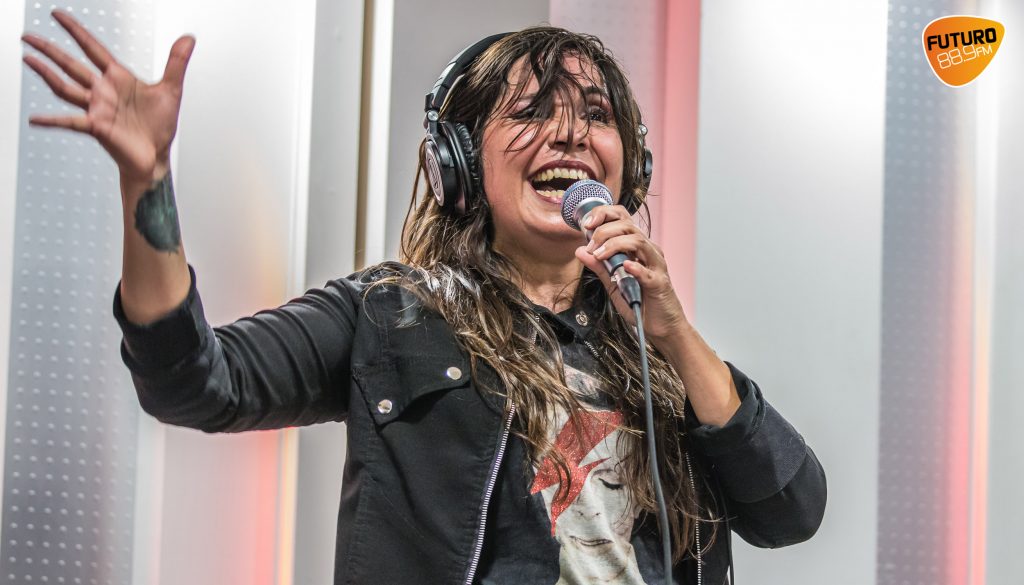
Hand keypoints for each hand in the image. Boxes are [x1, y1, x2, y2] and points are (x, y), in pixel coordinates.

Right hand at [21, 10, 195, 186]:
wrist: (157, 156)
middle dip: (49, 49)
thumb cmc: (160, 126)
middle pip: (71, 64)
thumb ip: (176, 63)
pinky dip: (52, 121)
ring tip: (27, 58)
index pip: (92, 48)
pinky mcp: (96, 127)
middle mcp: (103, 91)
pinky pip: (70, 122)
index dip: (75, 31)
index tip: (57, 15)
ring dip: (46, 74)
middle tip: (27, 35)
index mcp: (118, 78)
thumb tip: (188, 38)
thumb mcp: (171, 90)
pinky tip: (34, 119)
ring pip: (65, 87)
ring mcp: (97, 108)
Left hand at [573, 205, 689, 346]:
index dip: (604, 214)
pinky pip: (648, 271)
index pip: (623, 219)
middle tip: (591, 245)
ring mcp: (656, 266)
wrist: (661, 326)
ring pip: (638, 241)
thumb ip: (599, 266)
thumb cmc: (640, 302)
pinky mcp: (659, 284)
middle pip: (628, 226)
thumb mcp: (613, 283)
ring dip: (614, 245)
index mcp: (638, 248)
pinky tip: (624, 267)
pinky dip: (635, 267)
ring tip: (599, 255)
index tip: (586, 223)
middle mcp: (649, 251)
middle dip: (604, 231)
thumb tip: (580, 250)